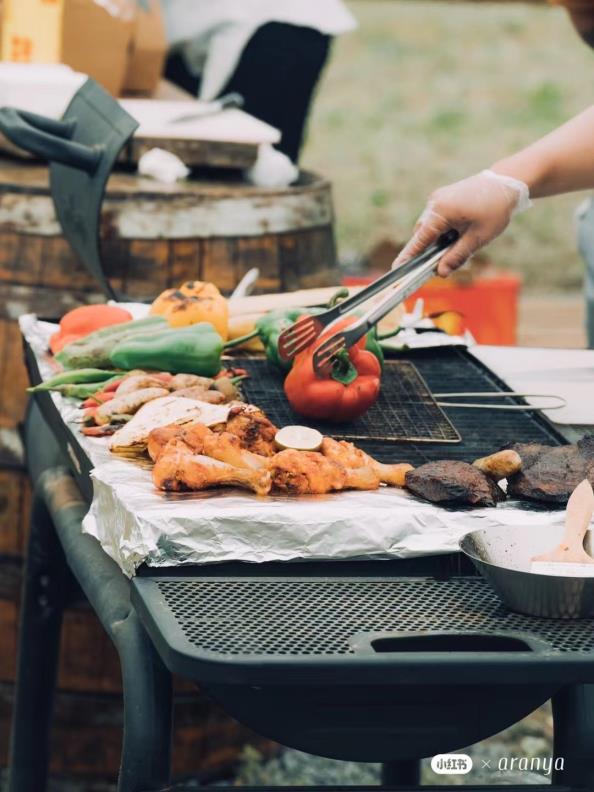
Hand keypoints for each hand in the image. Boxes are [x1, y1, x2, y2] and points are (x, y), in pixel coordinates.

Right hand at [394, 170, 530, 276]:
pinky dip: (444, 230)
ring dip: (439, 240)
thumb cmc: (494, 210)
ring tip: (461, 242)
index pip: (419, 240)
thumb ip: (456, 257)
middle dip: (430, 250)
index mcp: (440, 211)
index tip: (396, 269)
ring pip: (430, 227)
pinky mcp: (443, 197)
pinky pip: (437, 219)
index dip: (408, 256)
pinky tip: (461, 232)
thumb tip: (440, 272)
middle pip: (423, 234)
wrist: (507, 183)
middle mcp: (434, 203)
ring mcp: (438, 198)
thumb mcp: (477, 238)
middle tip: (444, 264)